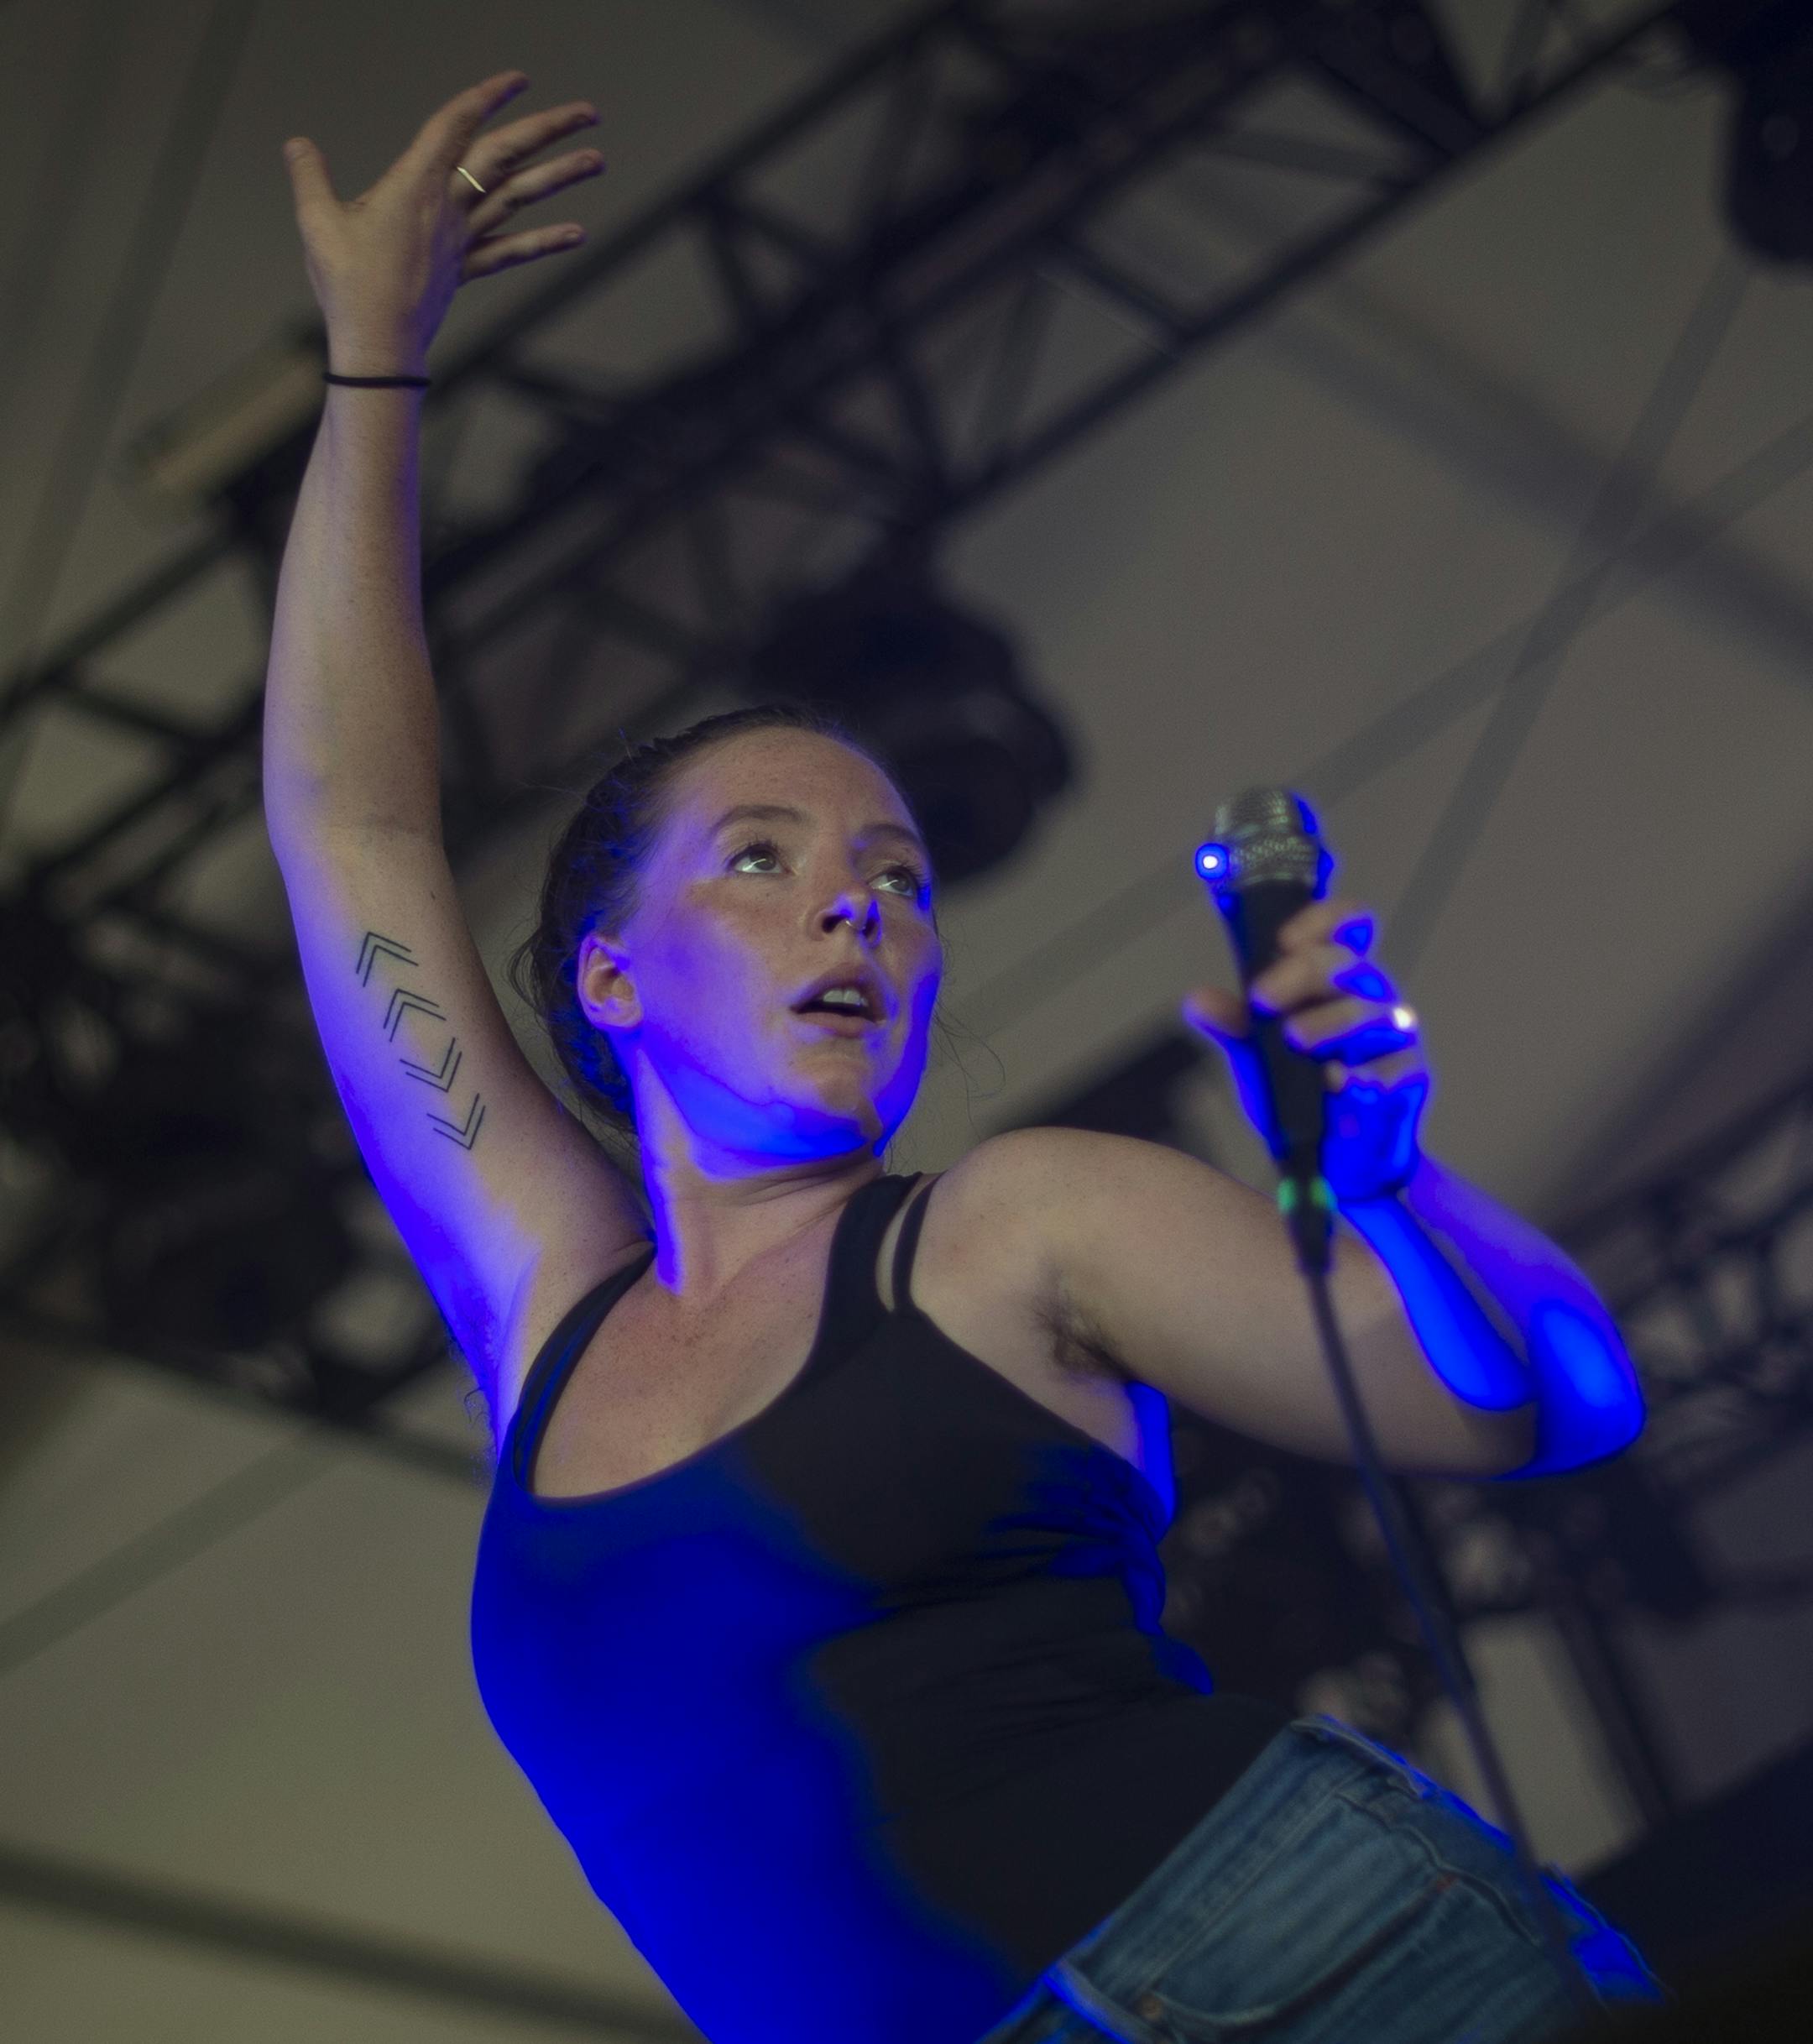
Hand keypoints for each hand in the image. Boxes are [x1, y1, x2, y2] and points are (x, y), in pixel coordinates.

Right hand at [282, 71, 603, 373]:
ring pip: (519, 198)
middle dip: (548, 128)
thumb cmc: (347, 285)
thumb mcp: (316, 221)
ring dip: (560, 175)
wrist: (378, 345)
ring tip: (598, 158)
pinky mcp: (466, 270)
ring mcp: (463, 239)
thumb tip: (297, 145)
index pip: (455, 126)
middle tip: (588, 112)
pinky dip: (545, 241)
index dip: (486, 97)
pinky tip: (579, 233)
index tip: (517, 79)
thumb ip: (310, 176)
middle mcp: (449, 207)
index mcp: (414, 184)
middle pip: (505, 155)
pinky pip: (512, 252)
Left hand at [1181, 896, 1429, 1202]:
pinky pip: (1391, 1072)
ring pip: (1370, 1012)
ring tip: (1293, 1038)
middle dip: (1300, 972)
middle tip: (1261, 997)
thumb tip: (1199, 1000)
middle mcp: (1371, 997)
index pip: (1346, 924)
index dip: (1320, 920)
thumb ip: (1234, 1026)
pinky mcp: (1409, 1081)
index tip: (1282, 941)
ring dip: (1328, 1021)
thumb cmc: (1299, 1095)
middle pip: (1346, 962)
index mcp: (1338, 980)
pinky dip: (1361, 1077)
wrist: (1333, 1162)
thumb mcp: (1257, 1058)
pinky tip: (1337, 1083)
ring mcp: (1395, 1038)